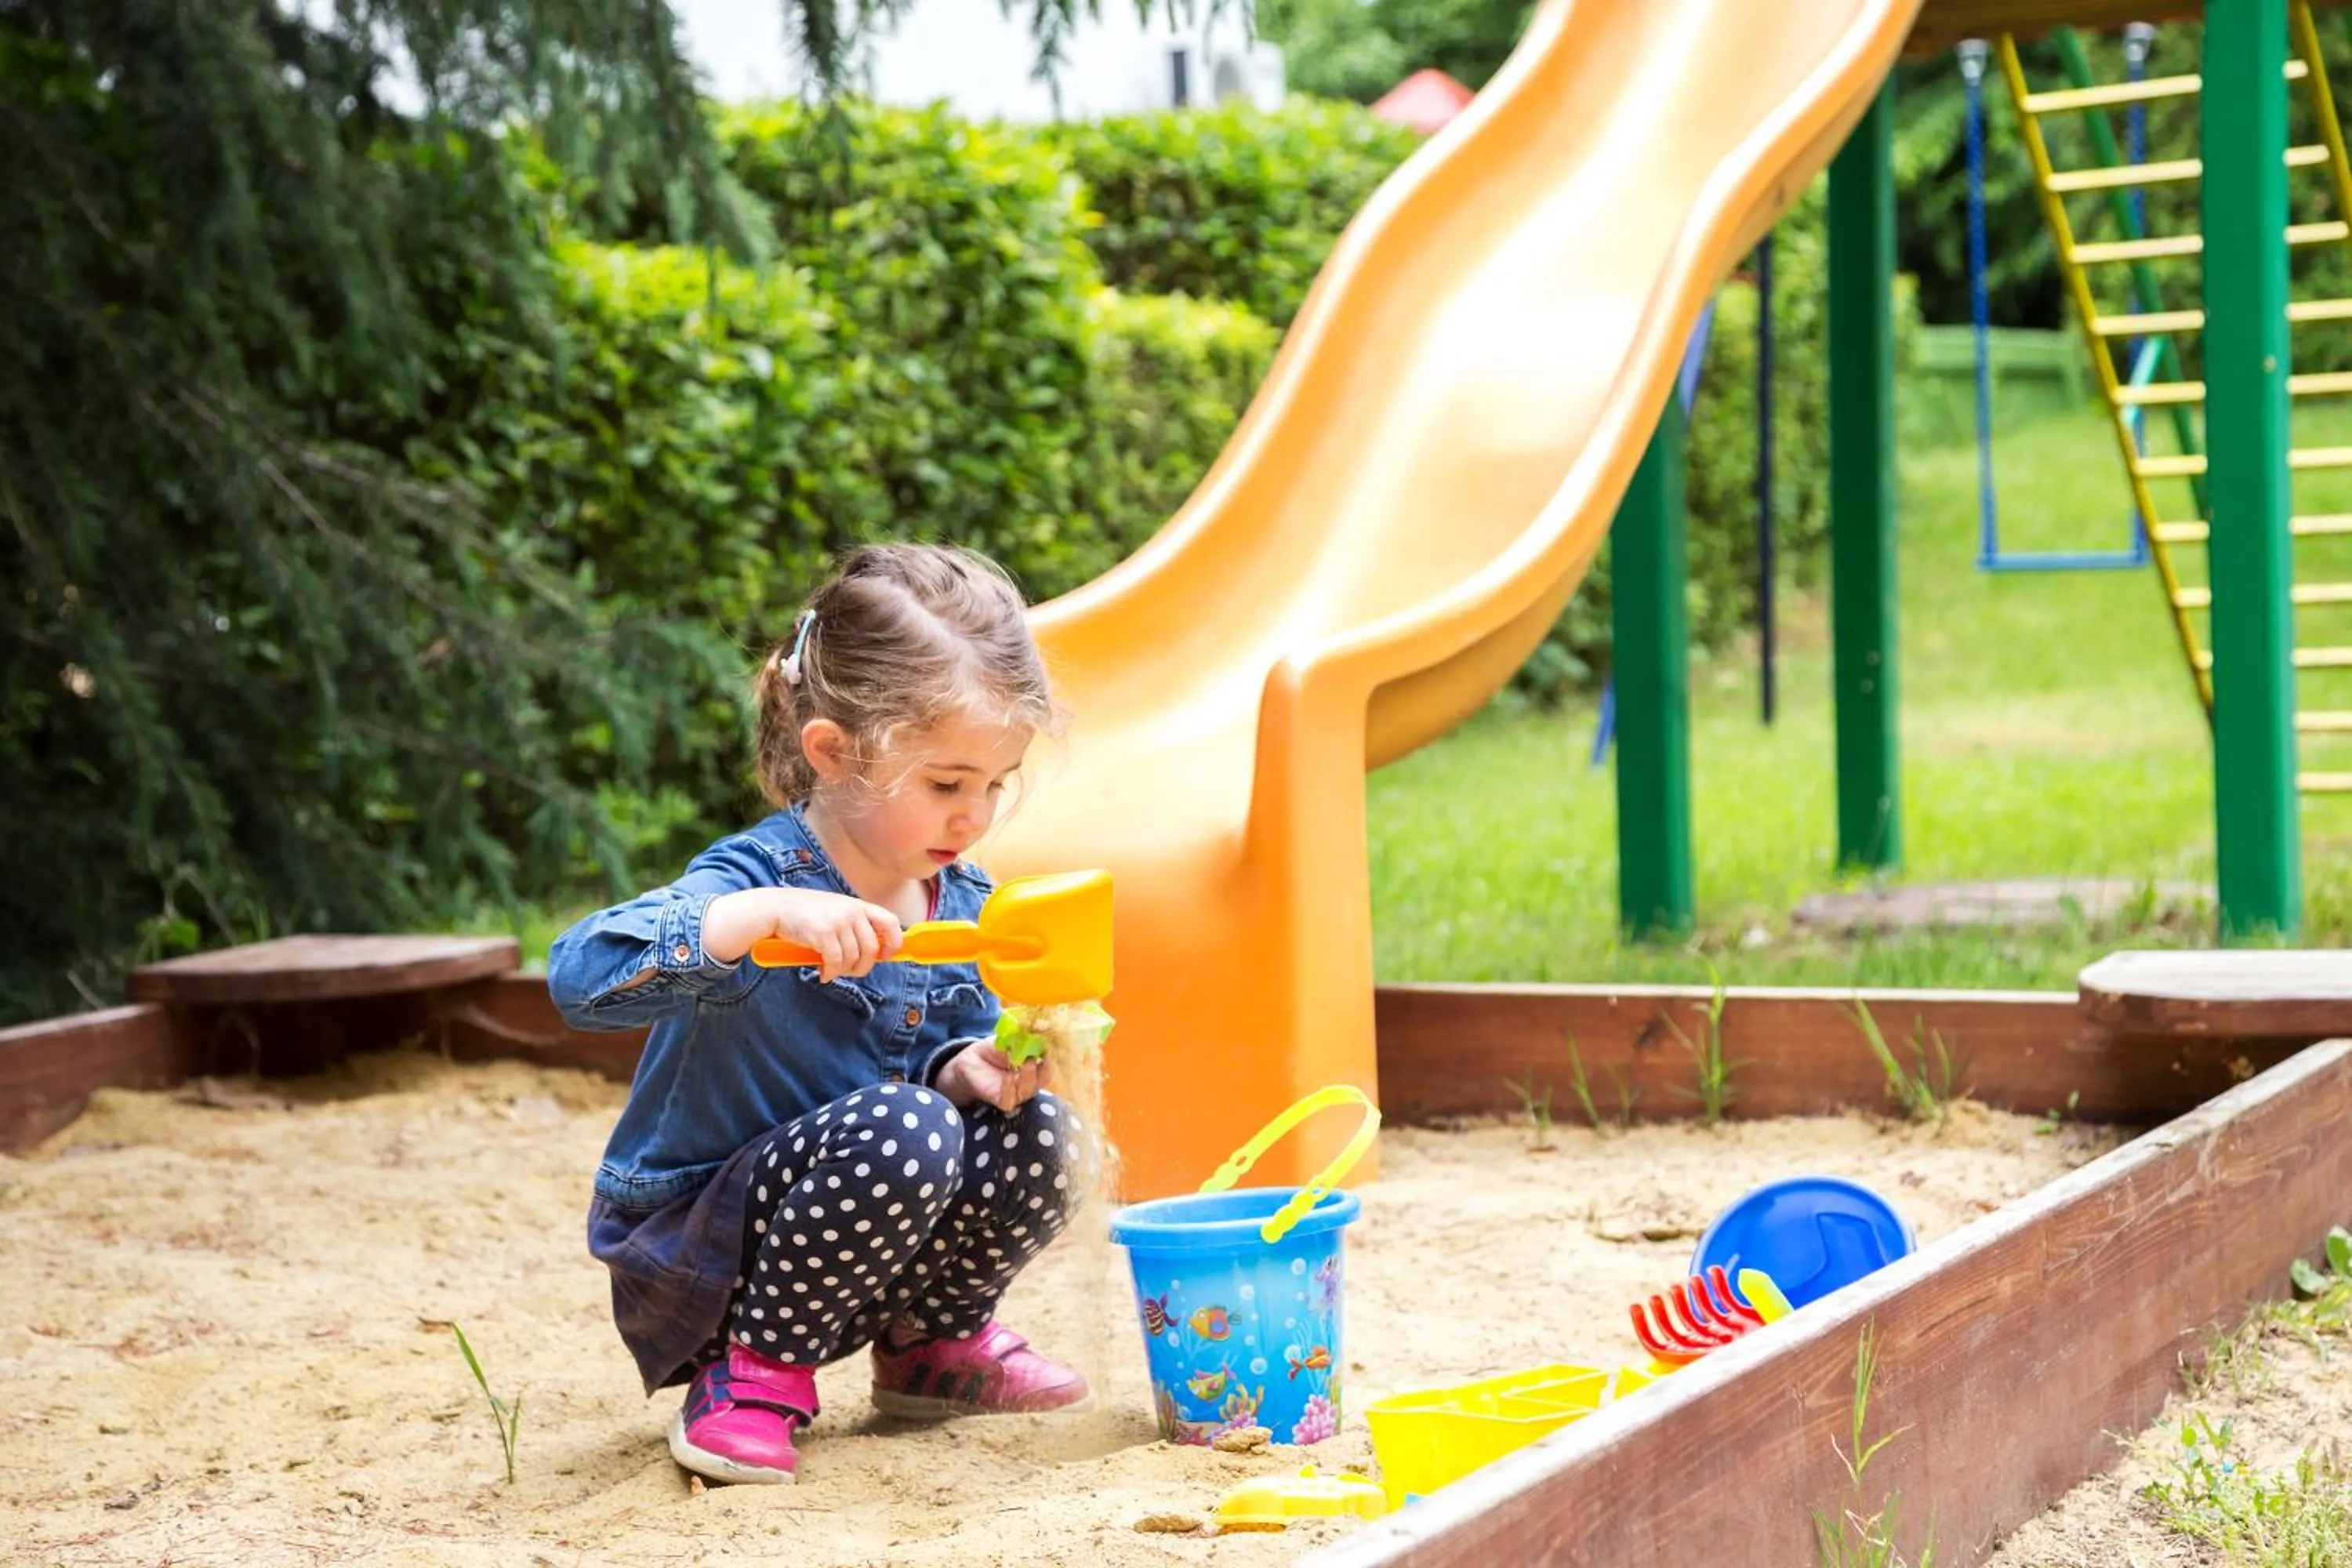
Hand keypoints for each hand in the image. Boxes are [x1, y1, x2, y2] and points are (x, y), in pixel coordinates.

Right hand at [704, 887, 902, 980]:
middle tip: (850, 971)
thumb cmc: (807, 913)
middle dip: (863, 967)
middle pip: (872, 949)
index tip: (886, 955)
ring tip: (831, 971)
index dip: (894, 942)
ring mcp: (838, 922)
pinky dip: (830, 973)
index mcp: (858, 905)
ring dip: (843, 972)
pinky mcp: (823, 934)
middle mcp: (852, 912)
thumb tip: (877, 951)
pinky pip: (835, 963)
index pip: (891, 922)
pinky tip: (823, 973)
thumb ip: (855, 925)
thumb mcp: (836, 911)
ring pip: (853, 959)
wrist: (776, 909)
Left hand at [935, 1038, 1044, 1114]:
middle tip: (1039, 1055)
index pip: (1049, 1064)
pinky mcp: (1002, 1101)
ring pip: (1029, 1090)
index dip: (1051, 1055)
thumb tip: (1042, 1024)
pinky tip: (1009, 1077)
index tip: (1049, 1045)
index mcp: (1036, 1066)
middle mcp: (1030, 1082)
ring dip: (1029, 1077)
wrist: (973, 1059)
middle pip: (1043, 1079)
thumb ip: (1025, 1035)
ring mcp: (1017, 1093)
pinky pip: (1010, 1100)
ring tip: (1026, 1063)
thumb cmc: (995, 1049)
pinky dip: (1011, 1088)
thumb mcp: (1010, 1038)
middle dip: (1044, 1068)